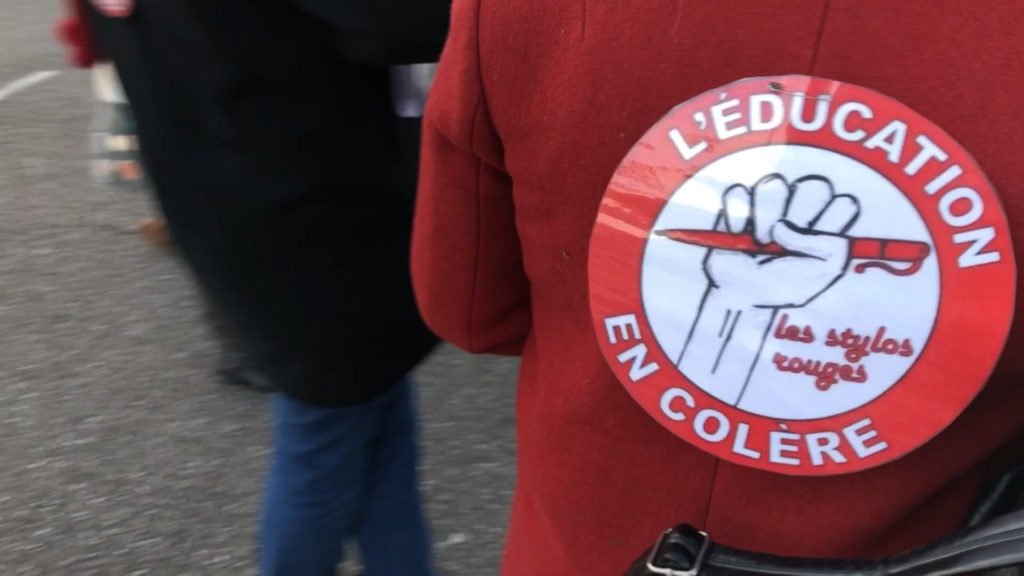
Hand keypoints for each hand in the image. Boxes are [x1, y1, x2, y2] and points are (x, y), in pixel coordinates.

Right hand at [705, 174, 859, 308]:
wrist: (742, 297)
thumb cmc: (783, 288)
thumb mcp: (819, 274)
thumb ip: (827, 246)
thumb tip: (785, 226)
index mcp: (824, 227)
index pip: (844, 203)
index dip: (832, 221)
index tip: (819, 242)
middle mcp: (800, 211)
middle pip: (814, 186)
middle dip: (800, 214)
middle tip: (788, 240)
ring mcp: (768, 205)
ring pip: (774, 185)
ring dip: (765, 217)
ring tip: (761, 243)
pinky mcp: (738, 207)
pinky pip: (738, 193)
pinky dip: (736, 216)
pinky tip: (737, 235)